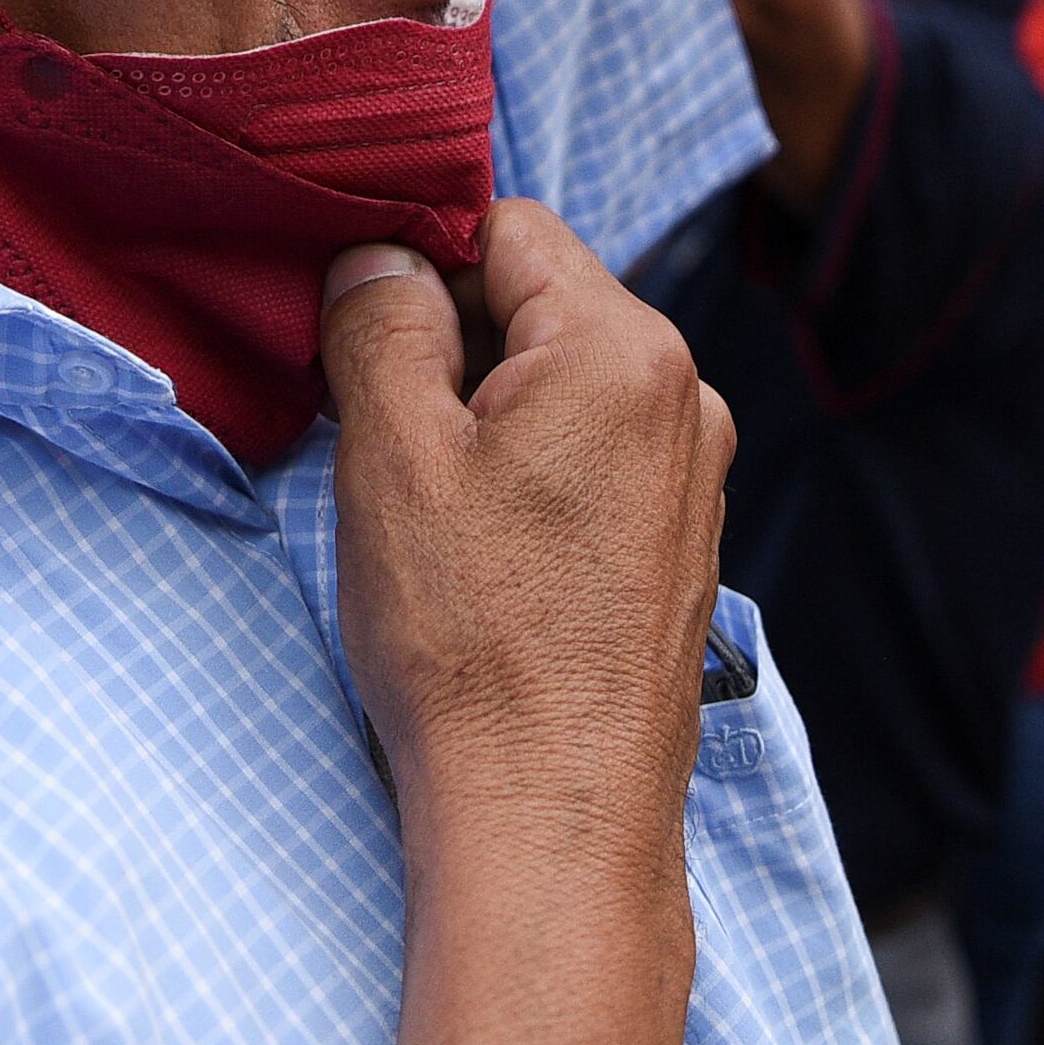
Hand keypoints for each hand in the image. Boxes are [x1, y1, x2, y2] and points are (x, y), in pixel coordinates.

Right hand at [320, 201, 731, 879]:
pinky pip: (589, 455)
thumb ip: (379, 322)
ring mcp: (690, 476)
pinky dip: (522, 471)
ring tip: (422, 505)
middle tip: (372, 426)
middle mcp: (684, 397)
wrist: (554, 817)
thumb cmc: (473, 641)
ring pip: (559, 384)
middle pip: (539, 303)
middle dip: (447, 340)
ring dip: (479, 412)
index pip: (507, 227)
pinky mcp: (676, 543)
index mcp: (625, 348)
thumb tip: (378, 256)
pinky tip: (474, 549)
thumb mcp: (391, 456)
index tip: (353, 329)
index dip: (416, 258)